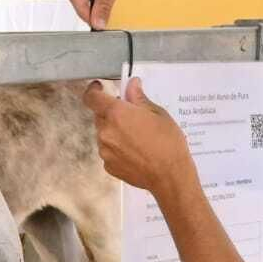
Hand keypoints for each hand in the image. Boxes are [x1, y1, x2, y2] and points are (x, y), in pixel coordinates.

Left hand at [82, 77, 196, 197]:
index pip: (92, 97)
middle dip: (112, 113)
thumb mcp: (158, 114)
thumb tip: (132, 85)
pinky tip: (136, 151)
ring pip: (104, 134)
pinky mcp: (108, 165)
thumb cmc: (168, 144)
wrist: (170, 176)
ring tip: (138, 138)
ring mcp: (105, 151)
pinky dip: (118, 148)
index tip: (99, 87)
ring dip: (115, 131)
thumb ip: (139, 98)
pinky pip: (109, 150)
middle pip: (100, 116)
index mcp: (117, 114)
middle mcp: (106, 132)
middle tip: (132, 116)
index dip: (93, 90)